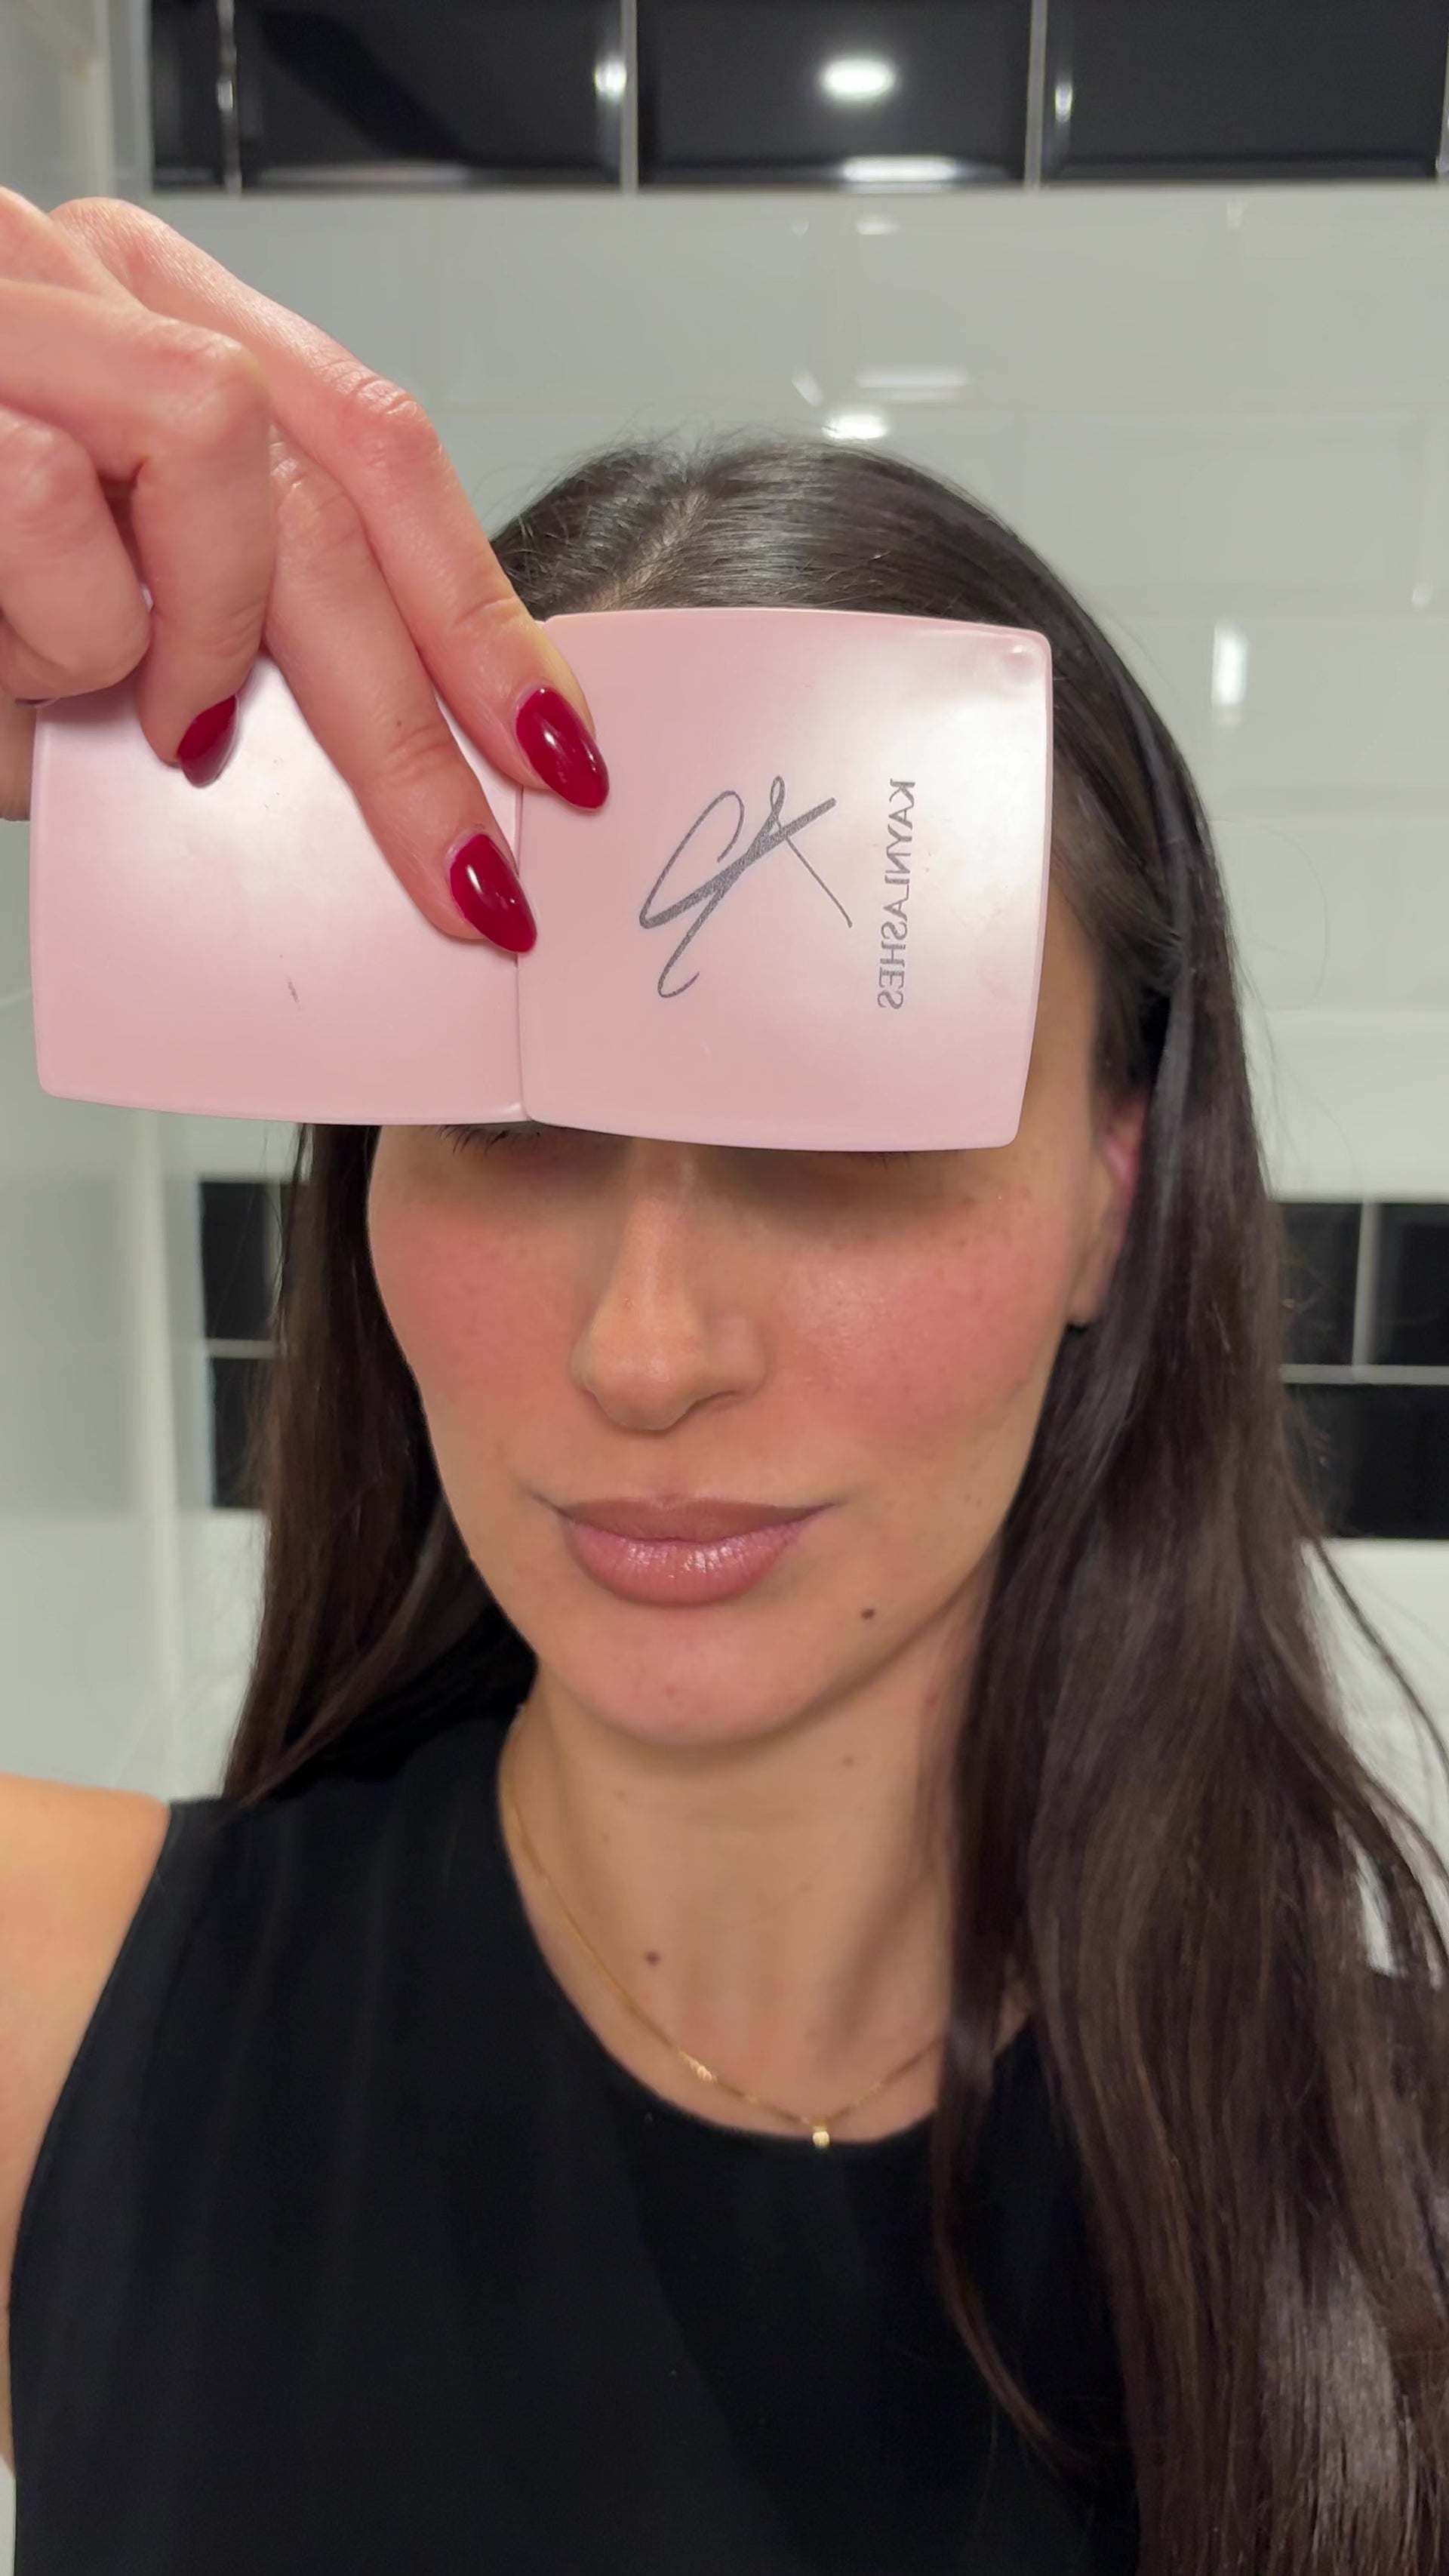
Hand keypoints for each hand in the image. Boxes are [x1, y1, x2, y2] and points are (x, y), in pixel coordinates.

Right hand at [0, 187, 609, 954]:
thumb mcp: (64, 619)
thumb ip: (198, 641)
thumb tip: (339, 764)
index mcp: (136, 313)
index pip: (370, 441)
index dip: (480, 607)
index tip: (554, 748)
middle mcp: (73, 272)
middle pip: (334, 478)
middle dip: (415, 714)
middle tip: (460, 869)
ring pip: (215, 449)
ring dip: (184, 640)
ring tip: (109, 709)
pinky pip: (60, 510)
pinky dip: (59, 626)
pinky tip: (9, 665)